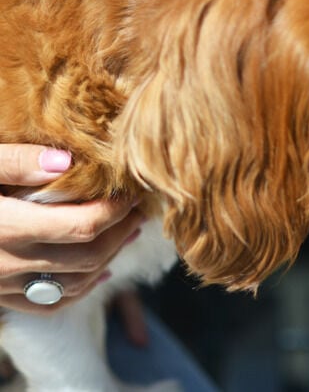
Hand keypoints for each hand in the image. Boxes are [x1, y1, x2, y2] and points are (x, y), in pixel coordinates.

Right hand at [0, 144, 141, 313]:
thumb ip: (16, 161)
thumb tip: (68, 163)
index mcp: (5, 226)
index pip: (84, 225)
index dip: (117, 209)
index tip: (132, 191)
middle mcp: (6, 262)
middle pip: (87, 255)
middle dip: (122, 232)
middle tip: (138, 209)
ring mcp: (0, 284)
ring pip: (74, 283)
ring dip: (109, 258)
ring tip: (128, 233)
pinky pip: (48, 304)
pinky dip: (81, 290)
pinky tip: (100, 272)